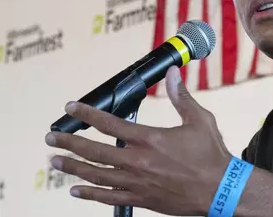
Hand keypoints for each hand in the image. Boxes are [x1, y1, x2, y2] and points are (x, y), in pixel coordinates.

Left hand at [44, 66, 232, 215]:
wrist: (221, 190)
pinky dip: (90, 194)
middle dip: (69, 143)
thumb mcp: (199, 120)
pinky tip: (75, 190)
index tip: (71, 108)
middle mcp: (139, 161)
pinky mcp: (142, 199)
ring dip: (73, 167)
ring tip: (55, 162)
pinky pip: (109, 197)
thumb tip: (173, 74)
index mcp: (151, 139)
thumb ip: (181, 97)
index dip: (87, 115)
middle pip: (95, 151)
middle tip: (51, 139)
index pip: (110, 124)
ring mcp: (138, 182)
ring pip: (97, 175)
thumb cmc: (212, 154)